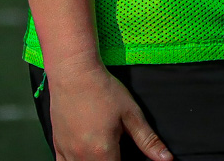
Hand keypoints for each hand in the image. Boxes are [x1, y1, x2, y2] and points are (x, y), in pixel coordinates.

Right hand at [45, 61, 171, 160]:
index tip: (127, 156)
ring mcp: (66, 151)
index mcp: (102, 152)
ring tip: (103, 154)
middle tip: (117, 152)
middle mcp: (81, 156)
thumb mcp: (131, 113)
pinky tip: (83, 157)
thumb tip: (167, 158)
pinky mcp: (57, 144)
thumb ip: (148, 140)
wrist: (73, 71)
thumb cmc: (102, 89)